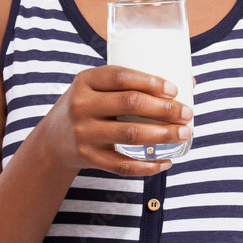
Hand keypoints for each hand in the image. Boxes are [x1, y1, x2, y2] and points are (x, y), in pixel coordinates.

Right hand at [40, 65, 192, 176]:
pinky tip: (166, 161)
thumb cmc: (89, 107)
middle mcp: (82, 105)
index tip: (174, 89)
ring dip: (162, 134)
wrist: (54, 140)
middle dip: (164, 108)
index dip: (150, 81)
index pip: (121, 76)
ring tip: (183, 133)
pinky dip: (148, 166)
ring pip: (130, 134)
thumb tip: (188, 83)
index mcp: (86, 81)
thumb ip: (134, 84)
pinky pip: (123, 165)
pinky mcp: (89, 158)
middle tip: (187, 113)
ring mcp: (84, 133)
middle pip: (130, 104)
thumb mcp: (98, 88)